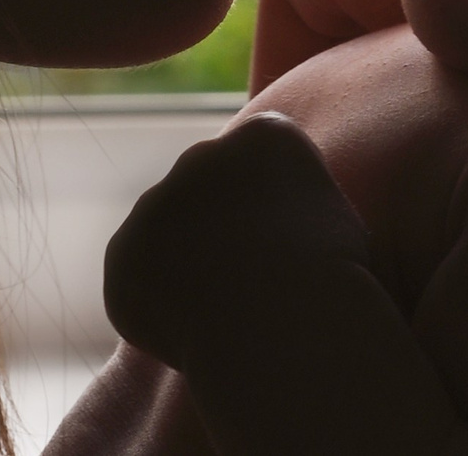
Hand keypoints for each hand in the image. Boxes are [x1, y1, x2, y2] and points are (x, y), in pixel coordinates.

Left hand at [99, 115, 467, 455]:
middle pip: (207, 195)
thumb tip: (293, 210)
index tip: (290, 252)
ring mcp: (158, 202)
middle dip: (219, 235)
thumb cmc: (337, 284)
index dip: (272, 215)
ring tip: (230, 314)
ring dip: (186, 270)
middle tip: (252, 289)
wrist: (286, 320)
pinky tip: (196, 331)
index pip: (256, 166)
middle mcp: (203, 154)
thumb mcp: (341, 223)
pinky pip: (138, 284)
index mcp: (266, 136)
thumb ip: (301, 201)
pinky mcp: (126, 252)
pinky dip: (157, 309)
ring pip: (168, 239)